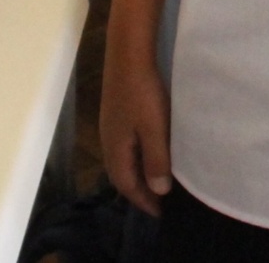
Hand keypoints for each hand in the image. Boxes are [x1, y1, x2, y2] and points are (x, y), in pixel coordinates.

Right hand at [100, 46, 173, 215]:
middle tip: (157, 202)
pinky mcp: (116, 112)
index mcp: (115, 149)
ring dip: (136, 174)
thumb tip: (158, 191)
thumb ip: (156, 161)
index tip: (160, 213)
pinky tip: (147, 151)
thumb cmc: (144, 93)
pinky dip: (135, 157)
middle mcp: (108, 140)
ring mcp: (110, 125)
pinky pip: (124, 146)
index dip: (143, 201)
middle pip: (120, 175)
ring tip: (154, 181)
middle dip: (137, 191)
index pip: (126, 185)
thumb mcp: (154, 130)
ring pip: (122, 160)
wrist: (128, 54)